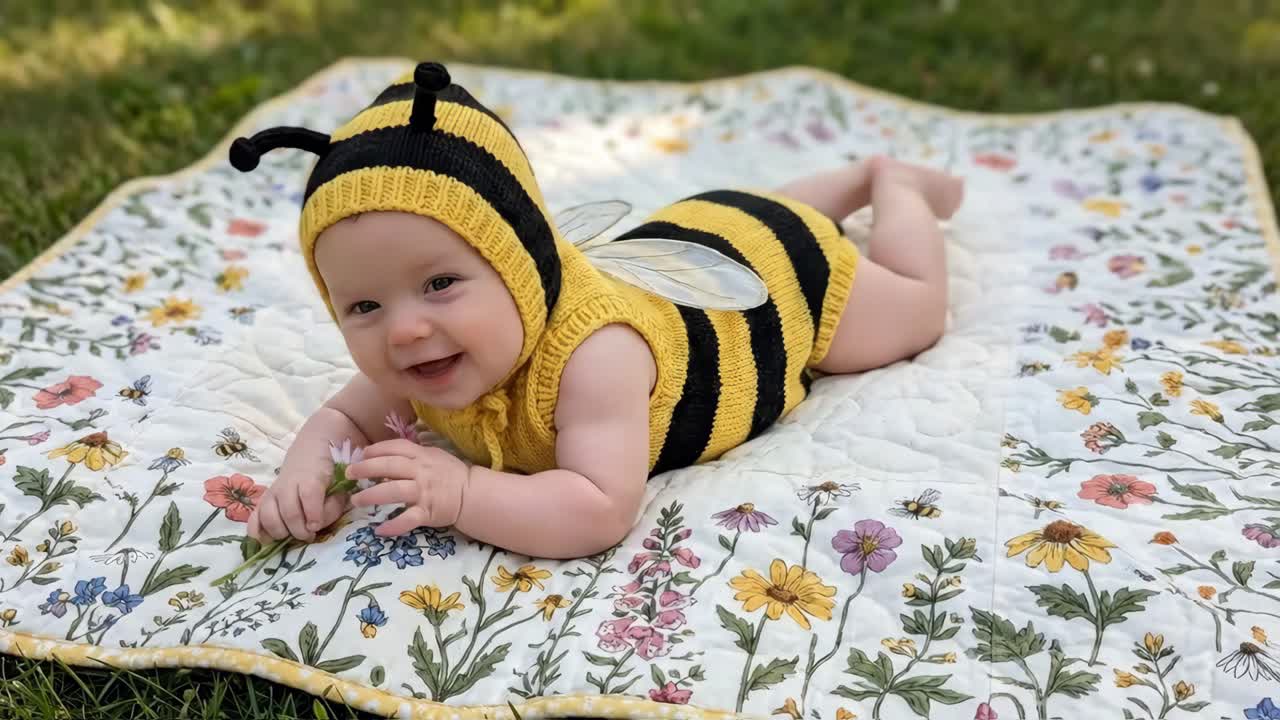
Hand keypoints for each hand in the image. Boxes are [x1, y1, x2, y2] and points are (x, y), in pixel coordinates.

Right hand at [248, 459, 345, 542]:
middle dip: (299, 530)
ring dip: (280, 532)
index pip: (309, 495)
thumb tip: (317, 524)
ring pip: (268, 516)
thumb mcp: (338, 484)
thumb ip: (333, 504)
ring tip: (291, 535)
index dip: (313, 514)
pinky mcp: (263, 500)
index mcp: (310, 478)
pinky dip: (256, 532)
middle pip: (288, 511)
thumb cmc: (325, 474)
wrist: (308, 452)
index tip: (316, 527)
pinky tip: (267, 539)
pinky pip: (253, 518)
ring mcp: (273, 492)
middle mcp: (288, 484)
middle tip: (309, 535)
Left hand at [347, 439, 469, 536]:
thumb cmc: (450, 474)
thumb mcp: (434, 455)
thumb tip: (388, 451)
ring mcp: (424, 492)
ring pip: (394, 491)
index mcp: (422, 456)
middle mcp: (421, 472)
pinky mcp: (427, 512)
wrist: (471, 494)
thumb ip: (414, 452)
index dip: (377, 450)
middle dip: (366, 469)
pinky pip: (408, 519)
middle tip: (349, 473)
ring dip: (372, 495)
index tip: (362, 454)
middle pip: (390, 466)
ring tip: (356, 500)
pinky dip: (393, 525)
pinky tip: (379, 530)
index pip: (396, 448)